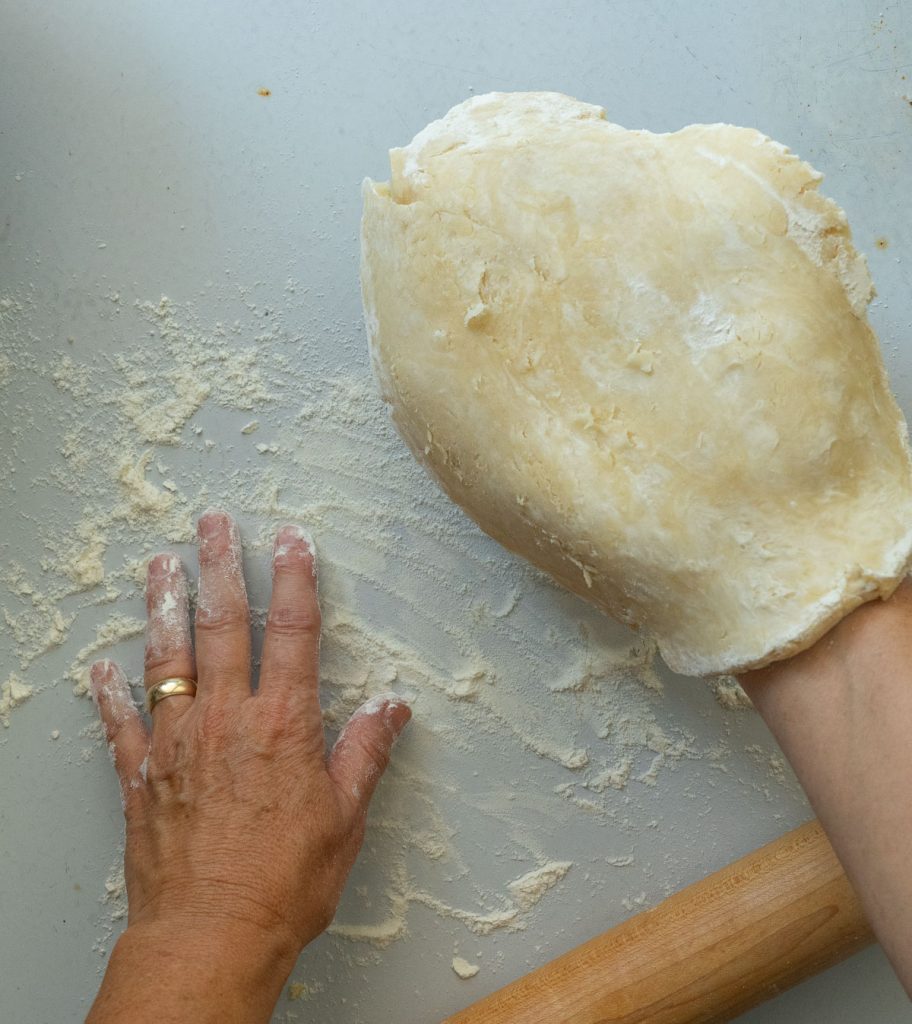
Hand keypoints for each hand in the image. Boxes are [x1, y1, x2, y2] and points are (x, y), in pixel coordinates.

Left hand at [87, 511, 410, 1022]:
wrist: (211, 936)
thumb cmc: (283, 883)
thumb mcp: (345, 818)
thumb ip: (365, 753)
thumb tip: (392, 707)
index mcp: (283, 724)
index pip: (294, 632)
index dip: (295, 579)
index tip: (292, 540)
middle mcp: (227, 720)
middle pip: (224, 625)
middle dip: (222, 567)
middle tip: (214, 524)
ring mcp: (178, 743)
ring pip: (169, 658)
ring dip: (165, 606)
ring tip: (161, 565)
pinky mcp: (142, 775)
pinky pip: (122, 723)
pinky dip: (111, 693)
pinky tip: (104, 667)